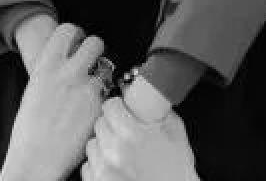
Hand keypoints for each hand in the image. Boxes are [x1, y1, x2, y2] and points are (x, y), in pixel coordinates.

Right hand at [0, 23, 106, 180]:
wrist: (35, 159)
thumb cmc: (29, 130)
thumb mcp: (34, 90)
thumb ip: (52, 72)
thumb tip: (65, 64)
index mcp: (46, 66)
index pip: (67, 30)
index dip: (76, 34)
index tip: (77, 42)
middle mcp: (67, 73)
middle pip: (95, 42)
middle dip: (96, 50)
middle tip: (92, 62)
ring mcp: (86, 89)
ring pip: (107, 68)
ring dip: (103, 75)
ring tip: (94, 88)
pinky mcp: (100, 107)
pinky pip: (109, 93)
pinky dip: (104, 100)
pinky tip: (93, 111)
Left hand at [80, 98, 197, 180]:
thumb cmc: (177, 170)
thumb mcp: (176, 132)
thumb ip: (159, 111)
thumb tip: (149, 96)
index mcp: (133, 135)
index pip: (110, 106)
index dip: (118, 106)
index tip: (121, 108)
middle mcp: (115, 152)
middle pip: (99, 124)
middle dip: (112, 125)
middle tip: (124, 132)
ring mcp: (104, 170)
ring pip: (92, 144)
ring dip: (104, 145)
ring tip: (121, 152)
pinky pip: (88, 166)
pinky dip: (99, 164)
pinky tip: (115, 166)